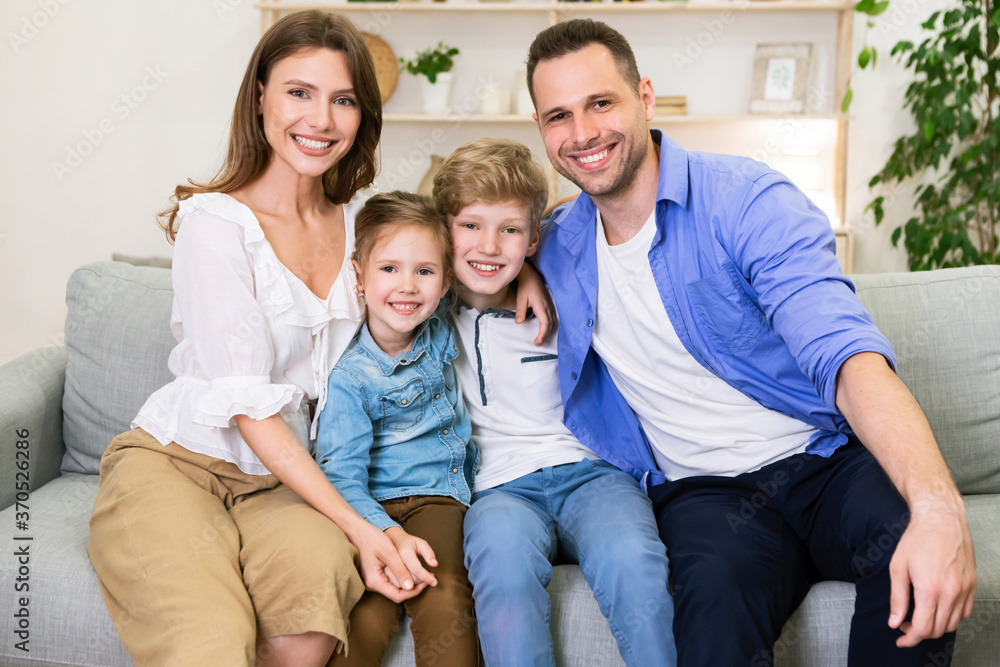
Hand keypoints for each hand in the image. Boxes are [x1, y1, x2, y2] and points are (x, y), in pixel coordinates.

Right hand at [350, 521, 429, 602]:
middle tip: (428, 577)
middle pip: (396, 593)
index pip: (398, 596)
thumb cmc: (372, 538)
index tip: (427, 582)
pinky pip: (389, 581)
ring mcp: (371, 580)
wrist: (357, 530)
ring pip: (393, 587)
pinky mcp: (373, 575)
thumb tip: (410, 587)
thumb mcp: (389, 552)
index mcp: (374, 581)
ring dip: (407, 581)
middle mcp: (371, 584)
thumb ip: (400, 570)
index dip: (414, 591)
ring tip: (422, 573)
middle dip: (413, 586)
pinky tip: (409, 569)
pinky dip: (400, 577)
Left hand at [514, 262, 555, 344]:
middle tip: (537, 343)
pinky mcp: (550, 305)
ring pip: (554, 322)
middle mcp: (548, 307)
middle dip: (545, 336)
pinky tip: (544, 329)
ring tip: (541, 338)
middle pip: (551, 325)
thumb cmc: (525, 287)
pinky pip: (553, 318)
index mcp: (541, 306)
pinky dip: (550, 326)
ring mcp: (551, 306)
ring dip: (549, 331)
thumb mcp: (521, 298)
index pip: (545, 324)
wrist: (531, 277)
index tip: (537, 341)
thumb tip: (518, 322)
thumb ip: (521, 311)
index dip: (542, 335)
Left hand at [888, 498, 975, 646]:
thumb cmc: (916, 540)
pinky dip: (951, 617)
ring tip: (920, 616)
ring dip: (936, 626)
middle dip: (920, 633)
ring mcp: (965, 589)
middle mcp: (951, 592)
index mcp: (930, 589)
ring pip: (953, 623)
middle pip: (938, 629)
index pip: (923, 628)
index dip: (910, 638)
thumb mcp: (898, 568)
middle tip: (905, 624)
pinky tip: (938, 608)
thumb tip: (894, 622)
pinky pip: (965, 612)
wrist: (941, 520)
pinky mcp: (972, 585)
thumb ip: (897, 599)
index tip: (900, 639)